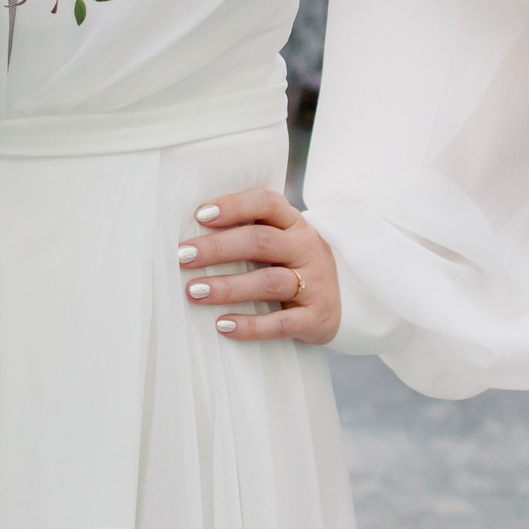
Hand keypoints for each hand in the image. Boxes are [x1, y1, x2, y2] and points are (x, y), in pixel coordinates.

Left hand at [182, 188, 341, 344]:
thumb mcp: (282, 240)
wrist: (344, 299)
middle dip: (218, 248)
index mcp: (294, 224)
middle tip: (184, 256)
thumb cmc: (293, 264)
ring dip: (228, 287)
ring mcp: (315, 283)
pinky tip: (223, 325)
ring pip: (269, 282)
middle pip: (261, 241)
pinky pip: (282, 323)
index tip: (200, 215)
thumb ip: (249, 231)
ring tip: (194, 291)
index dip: (234, 206)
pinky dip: (251, 326)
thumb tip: (192, 234)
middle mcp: (306, 248)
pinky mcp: (316, 318)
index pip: (267, 203)